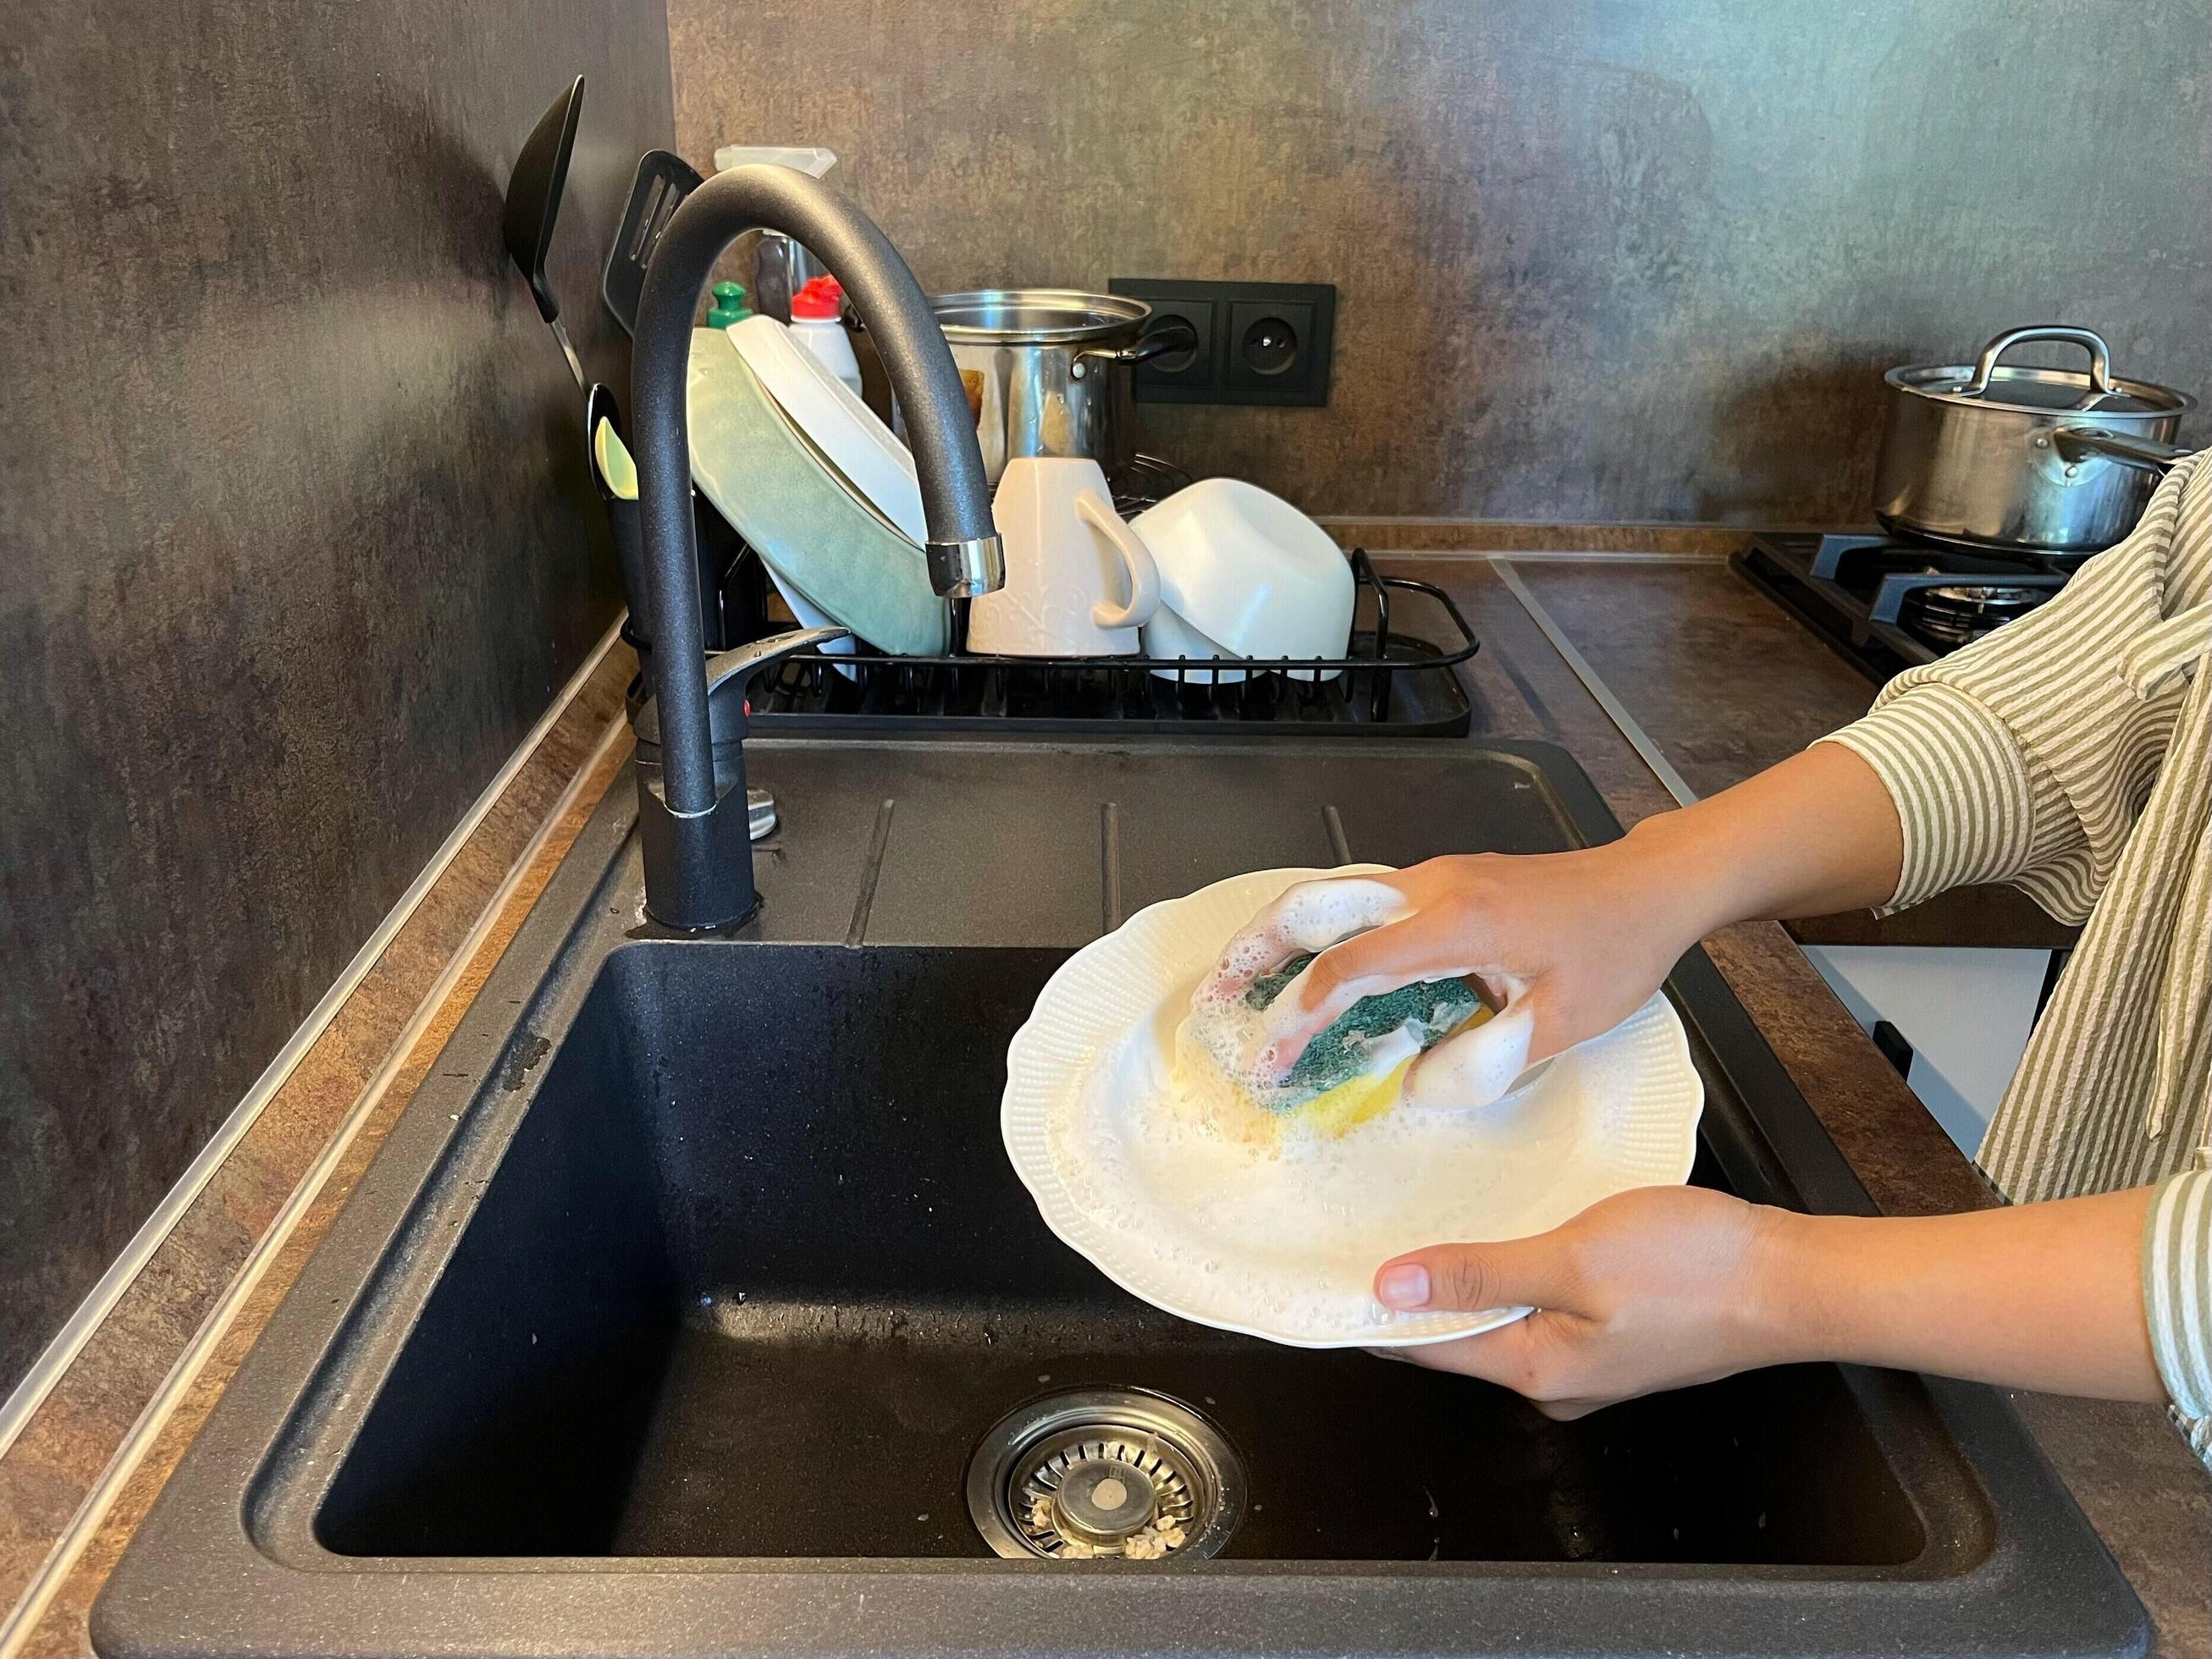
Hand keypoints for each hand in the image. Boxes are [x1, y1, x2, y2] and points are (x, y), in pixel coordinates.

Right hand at [1195, 847, 1707, 1109]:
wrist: (1648, 887)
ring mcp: (1433, 878)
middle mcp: (1432, 889)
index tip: (1273, 1063)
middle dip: (1255, 948)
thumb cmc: (1615, 951)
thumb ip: (1484, 1062)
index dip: (1302, 1017)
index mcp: (1458, 924)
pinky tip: (1308, 969)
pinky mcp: (1441, 882)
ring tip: (1239, 982)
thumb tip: (1412, 1086)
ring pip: (1333, 896)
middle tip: (1213, 996)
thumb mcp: (1562, 1024)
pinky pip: (1363, 903)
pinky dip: (1320, 933)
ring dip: (1280, 936)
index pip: (1352, 969)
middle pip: (1317, 905)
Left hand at [1370, 1186, 1789, 1417]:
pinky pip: (1542, 1305)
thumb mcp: (1572, 1260)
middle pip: (1457, 1337)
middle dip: (1411, 1292)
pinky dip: (1512, 1272)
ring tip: (1420, 1226)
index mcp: (1536, 1370)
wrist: (1794, 1278)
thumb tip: (1393, 1286)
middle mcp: (1556, 1380)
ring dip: (1463, 1278)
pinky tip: (1504, 1234)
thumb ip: (1482, 1274)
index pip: (1423, 1347)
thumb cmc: (1696, 1269)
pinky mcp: (1617, 1333)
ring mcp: (1590, 1361)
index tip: (1322, 1279)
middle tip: (1361, 1234)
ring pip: (1501, 1319)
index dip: (1369, 1313)